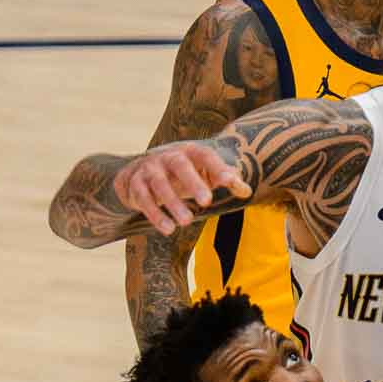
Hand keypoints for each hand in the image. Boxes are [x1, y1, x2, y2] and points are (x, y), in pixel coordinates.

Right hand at [114, 142, 250, 235]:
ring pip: (159, 184)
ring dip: (172, 203)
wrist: (141, 169)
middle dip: (192, 183)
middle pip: (180, 166)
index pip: (205, 156)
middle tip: (207, 202)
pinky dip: (155, 214)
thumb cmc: (182, 173)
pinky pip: (143, 199)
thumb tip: (247, 191)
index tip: (230, 181)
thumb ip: (225, 179)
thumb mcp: (204, 173)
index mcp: (189, 152)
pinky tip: (168, 229)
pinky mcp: (136, 185)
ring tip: (187, 222)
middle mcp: (168, 157)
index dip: (218, 167)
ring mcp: (150, 169)